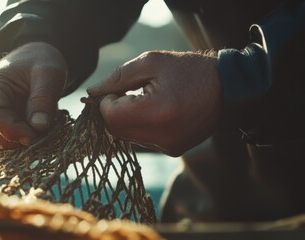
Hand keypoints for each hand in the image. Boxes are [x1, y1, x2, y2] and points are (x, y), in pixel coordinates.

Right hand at [0, 42, 67, 147]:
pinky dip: (25, 138)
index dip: (11, 130)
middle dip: (17, 137)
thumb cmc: (40, 60)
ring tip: (44, 128)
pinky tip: (39, 130)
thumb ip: (44, 98)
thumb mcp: (49, 73)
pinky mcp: (3, 120)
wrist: (37, 57)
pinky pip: (10, 136)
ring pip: (0, 137)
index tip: (35, 135)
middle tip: (43, 134)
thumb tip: (39, 127)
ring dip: (21, 140)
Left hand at [87, 51, 221, 156]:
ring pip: (126, 137)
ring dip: (124, 119)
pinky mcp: (172, 150)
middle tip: (124, 94)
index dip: (105, 102)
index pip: (111, 116)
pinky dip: (138, 126)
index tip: (115, 90)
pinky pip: (141, 140)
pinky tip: (152, 112)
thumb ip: (118, 77)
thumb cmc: (189, 70)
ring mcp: (168, 146)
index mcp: (157, 111)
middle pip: (115, 130)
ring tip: (141, 101)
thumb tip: (92, 92)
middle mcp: (162, 135)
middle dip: (112, 111)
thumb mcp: (151, 62)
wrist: (227, 89)